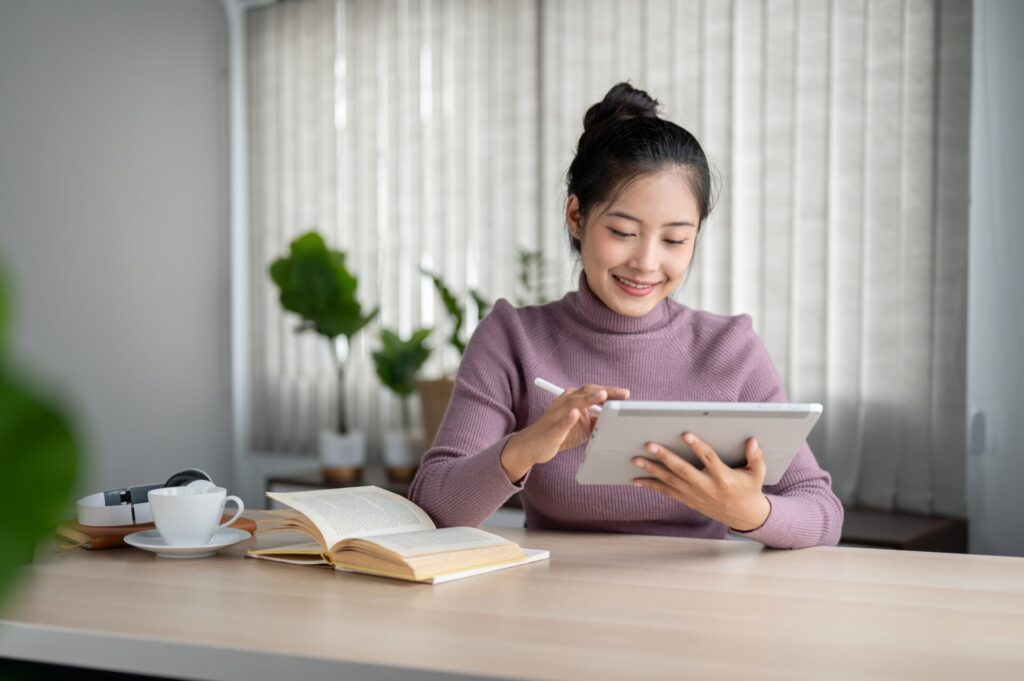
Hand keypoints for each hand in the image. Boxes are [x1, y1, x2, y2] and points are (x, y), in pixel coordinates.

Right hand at [500, 384, 629, 481]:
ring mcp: (558, 413)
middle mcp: (565, 402)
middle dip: (606, 392)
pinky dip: (568, 417)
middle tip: (624, 394)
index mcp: (573, 399)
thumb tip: (615, 419)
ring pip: (574, 402)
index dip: (611, 392)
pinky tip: (575, 414)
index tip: (626, 395)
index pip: (594, 391)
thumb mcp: (582, 427)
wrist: (533, 446)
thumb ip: (596, 420)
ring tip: (603, 395)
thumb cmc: (559, 434)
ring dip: (588, 398)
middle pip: (587, 391)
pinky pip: (561, 421)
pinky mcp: (552, 427)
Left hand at [632, 433, 770, 531]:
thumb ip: (755, 457)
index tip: (685, 434)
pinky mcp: (687, 499)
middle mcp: (706, 486)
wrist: (743, 516)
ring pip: (670, 481)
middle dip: (665, 457)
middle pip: (682, 470)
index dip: (697, 446)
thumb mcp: (757, 474)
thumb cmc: (749, 489)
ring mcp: (694, 494)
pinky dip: (651, 485)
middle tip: (649, 445)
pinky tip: (637, 480)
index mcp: (723, 477)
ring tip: (636, 460)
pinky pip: (667, 492)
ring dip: (651, 470)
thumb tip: (752, 441)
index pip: (708, 458)